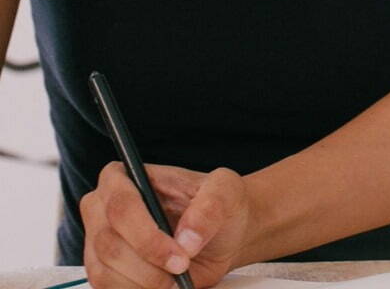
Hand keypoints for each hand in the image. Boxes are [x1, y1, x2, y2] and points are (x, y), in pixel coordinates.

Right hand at [81, 161, 249, 288]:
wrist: (223, 233)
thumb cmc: (219, 204)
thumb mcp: (225, 191)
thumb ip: (209, 208)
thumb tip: (186, 240)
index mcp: (129, 176)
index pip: (121, 205)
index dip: (146, 236)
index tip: (179, 255)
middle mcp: (105, 208)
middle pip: (109, 243)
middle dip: (149, 264)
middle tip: (182, 269)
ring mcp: (99, 241)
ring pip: (104, 272)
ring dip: (144, 283)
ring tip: (175, 279)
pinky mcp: (102, 271)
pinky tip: (163, 286)